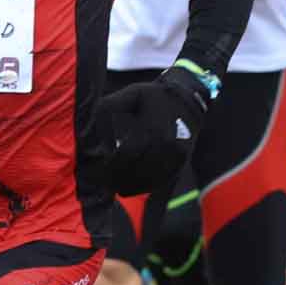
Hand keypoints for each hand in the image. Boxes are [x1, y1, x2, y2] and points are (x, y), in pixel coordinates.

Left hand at [93, 66, 212, 194]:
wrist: (187, 100)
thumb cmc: (153, 97)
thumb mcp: (130, 94)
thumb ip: (110, 109)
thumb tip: (98, 133)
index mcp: (154, 128)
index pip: (128, 153)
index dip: (112, 164)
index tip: (99, 169)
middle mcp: (168, 145)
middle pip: (139, 169)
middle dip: (119, 178)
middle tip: (103, 184)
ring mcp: (177, 155)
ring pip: (151, 179)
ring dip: (131, 187)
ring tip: (114, 189)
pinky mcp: (182, 162)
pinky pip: (162, 181)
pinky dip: (145, 187)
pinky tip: (130, 189)